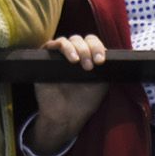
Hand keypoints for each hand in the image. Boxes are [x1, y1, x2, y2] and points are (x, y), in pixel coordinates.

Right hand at [29, 35, 108, 154]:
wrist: (65, 116)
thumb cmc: (84, 101)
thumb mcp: (101, 84)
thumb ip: (105, 68)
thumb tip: (109, 54)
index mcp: (87, 58)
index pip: (92, 42)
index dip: (97, 47)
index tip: (100, 61)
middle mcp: (74, 54)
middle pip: (81, 39)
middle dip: (87, 50)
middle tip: (89, 66)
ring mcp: (59, 56)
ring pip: (68, 40)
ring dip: (75, 48)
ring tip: (77, 62)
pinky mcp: (46, 59)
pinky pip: (51, 44)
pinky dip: (61, 46)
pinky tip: (69, 57)